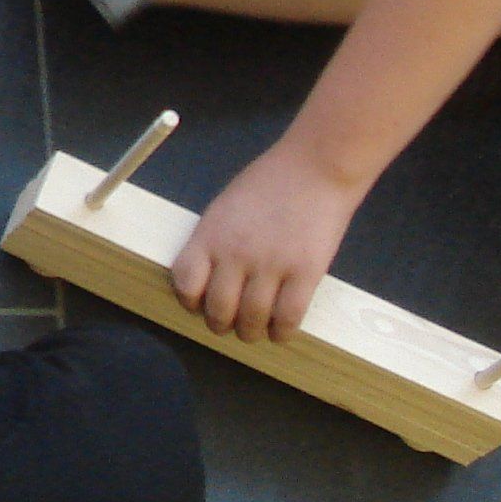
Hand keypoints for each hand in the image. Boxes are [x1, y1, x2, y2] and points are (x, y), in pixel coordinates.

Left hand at [170, 143, 367, 341]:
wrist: (314, 168)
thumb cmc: (268, 183)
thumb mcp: (225, 207)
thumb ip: (215, 240)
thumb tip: (210, 275)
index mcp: (210, 234)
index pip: (186, 281)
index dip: (189, 301)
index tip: (198, 305)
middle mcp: (235, 253)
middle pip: (219, 308)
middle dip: (220, 324)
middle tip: (228, 325)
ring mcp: (271, 264)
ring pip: (253, 319)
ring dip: (251, 332)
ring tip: (255, 331)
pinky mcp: (306, 272)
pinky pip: (289, 317)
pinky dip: (282, 332)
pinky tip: (280, 330)